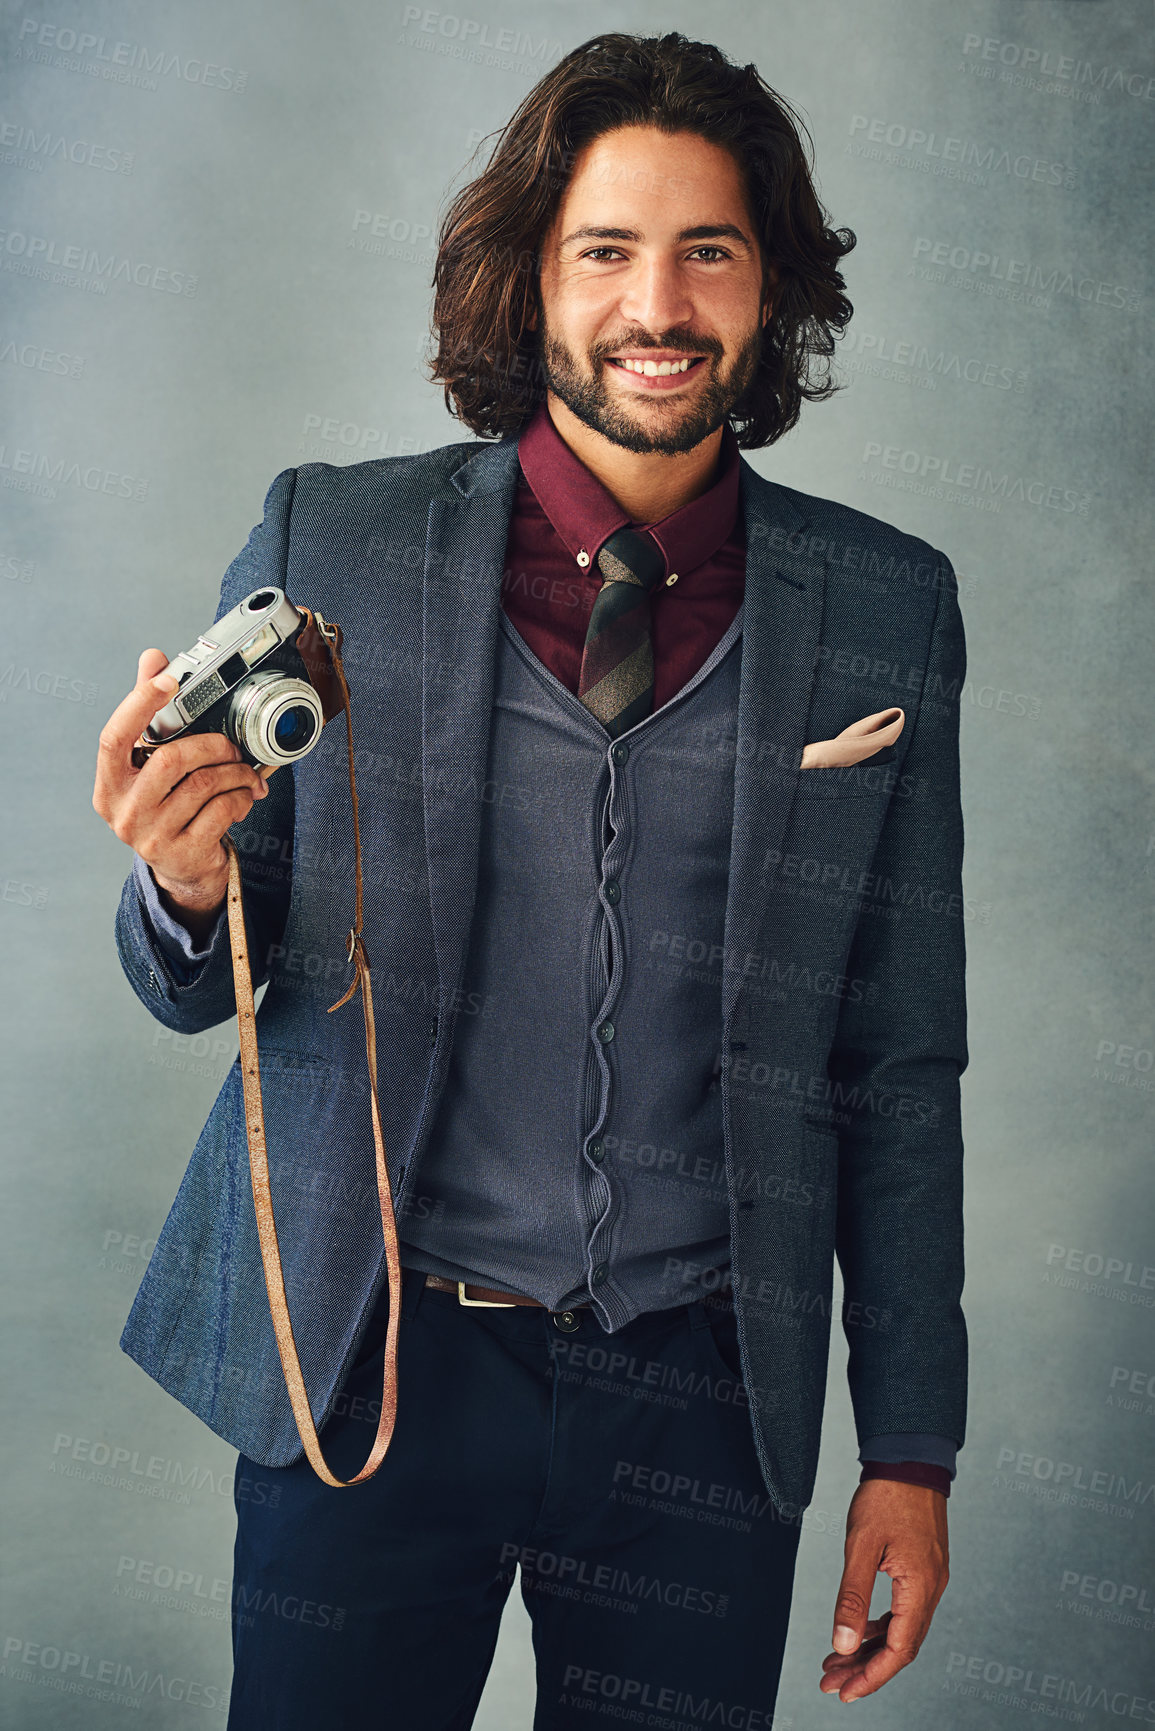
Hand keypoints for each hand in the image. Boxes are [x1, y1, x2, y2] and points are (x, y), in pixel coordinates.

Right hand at [93, 648, 272, 925]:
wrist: (180, 867)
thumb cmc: (165, 806)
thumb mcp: (149, 765)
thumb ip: (149, 712)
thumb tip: (153, 658)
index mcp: (109, 783)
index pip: (113, 738)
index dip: (139, 704)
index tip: (169, 678)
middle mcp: (122, 811)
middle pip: (170, 760)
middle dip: (211, 746)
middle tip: (231, 747)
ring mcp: (150, 836)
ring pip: (202, 786)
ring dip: (234, 773)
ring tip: (245, 772)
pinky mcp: (182, 852)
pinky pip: (221, 811)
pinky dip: (241, 797)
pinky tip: (245, 795)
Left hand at [819, 1479, 948, 1702]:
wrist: (909, 1457)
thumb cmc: (885, 1496)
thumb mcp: (861, 1546)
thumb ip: (853, 1597)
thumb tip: (843, 1645)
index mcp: (921, 1587)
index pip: (898, 1651)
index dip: (871, 1676)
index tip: (844, 1692)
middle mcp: (932, 1589)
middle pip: (900, 1646)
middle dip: (865, 1668)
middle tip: (831, 1683)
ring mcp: (930, 1579)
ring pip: (902, 1629)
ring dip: (871, 1649)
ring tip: (837, 1662)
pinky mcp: (924, 1568)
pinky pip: (904, 1610)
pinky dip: (880, 1626)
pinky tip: (859, 1630)